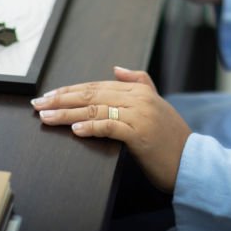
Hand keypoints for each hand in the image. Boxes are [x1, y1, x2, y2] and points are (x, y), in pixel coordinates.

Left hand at [33, 66, 191, 192]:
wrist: (192, 161)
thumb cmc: (171, 138)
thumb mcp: (157, 104)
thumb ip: (139, 82)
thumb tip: (117, 68)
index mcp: (139, 90)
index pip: (97, 85)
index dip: (70, 90)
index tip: (49, 95)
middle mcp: (138, 99)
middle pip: (92, 94)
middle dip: (62, 99)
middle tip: (39, 104)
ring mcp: (140, 115)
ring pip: (96, 109)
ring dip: (67, 114)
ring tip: (47, 117)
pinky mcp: (140, 134)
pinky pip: (111, 126)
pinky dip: (92, 126)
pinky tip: (75, 129)